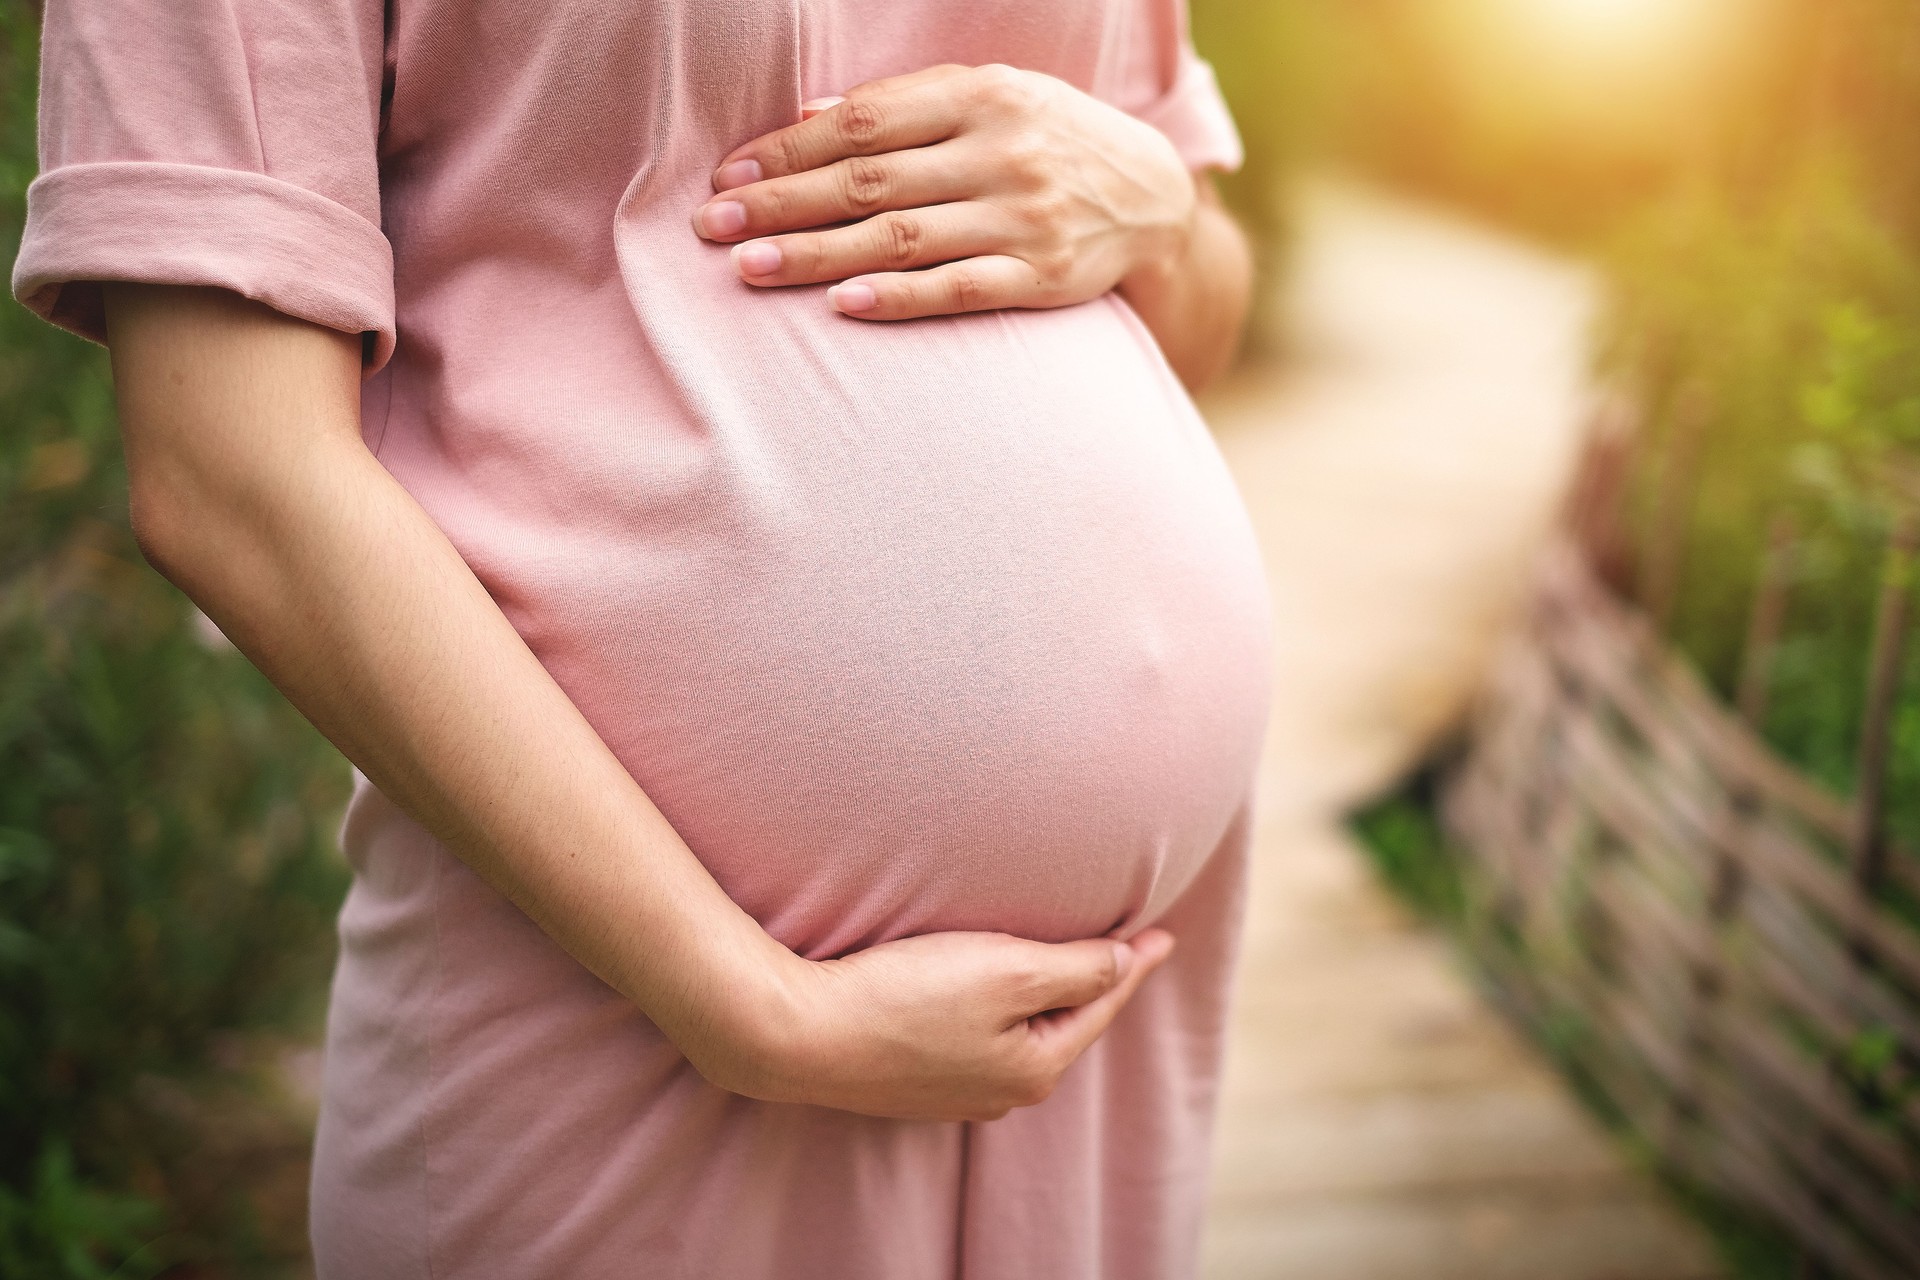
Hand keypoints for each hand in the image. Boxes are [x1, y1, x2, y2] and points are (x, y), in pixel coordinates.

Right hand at [690, 927, 1176, 1121]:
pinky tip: (989, 993)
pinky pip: (980, 1038)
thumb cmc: (903, 996)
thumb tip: (1126, 962)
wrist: (799, 1034)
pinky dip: (998, 1009)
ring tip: (1064, 964)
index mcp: (1036, 1066)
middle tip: (1124, 944)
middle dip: (1093, 985)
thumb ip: (1074, 969)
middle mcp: (1002, 1091)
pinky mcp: (915, 1079)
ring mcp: (956, 1092)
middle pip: (1063, 1023)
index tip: (1163, 931)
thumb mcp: (1005, 971)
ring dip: (1043, 996)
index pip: (1101, 1002)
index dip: (1133, 961)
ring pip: (1021, 1033)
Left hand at [691, 64, 1197, 320]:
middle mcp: (1002, 151)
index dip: (788, 150)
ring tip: (750, 269)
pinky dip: (900, 297)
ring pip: (902, 237)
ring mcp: (1023, 217)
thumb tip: (808, 118)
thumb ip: (906, 106)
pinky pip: (960, 288)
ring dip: (818, 255)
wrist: (1155, 197)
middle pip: (869, 180)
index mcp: (981, 94)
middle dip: (782, 204)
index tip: (727, 178)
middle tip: (711, 228)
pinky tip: (845, 305)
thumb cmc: (1049, 141)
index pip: (864, 123)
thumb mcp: (990, 98)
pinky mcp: (1044, 277)